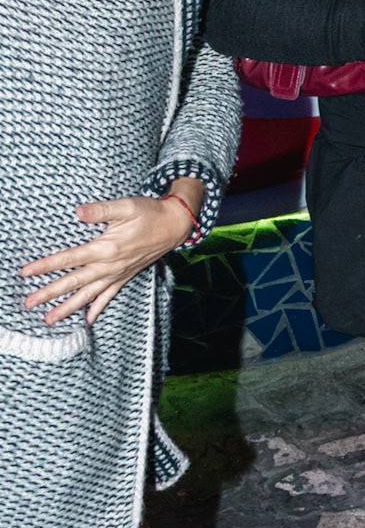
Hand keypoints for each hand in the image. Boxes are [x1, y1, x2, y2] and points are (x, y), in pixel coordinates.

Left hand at [20, 196, 190, 325]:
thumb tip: (78, 212)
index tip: (26, 272)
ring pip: (88, 295)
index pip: (69, 258)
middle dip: (50, 293)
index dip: (46, 265)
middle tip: (29, 303)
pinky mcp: (124, 277)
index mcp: (106, 248)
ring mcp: (117, 274)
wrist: (174, 225)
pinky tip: (86, 321)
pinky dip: (96, 309)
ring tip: (49, 319)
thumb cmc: (149, 212)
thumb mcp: (126, 206)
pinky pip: (108, 297)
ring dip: (68, 308)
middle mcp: (109, 265)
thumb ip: (101, 210)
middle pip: (73, 282)